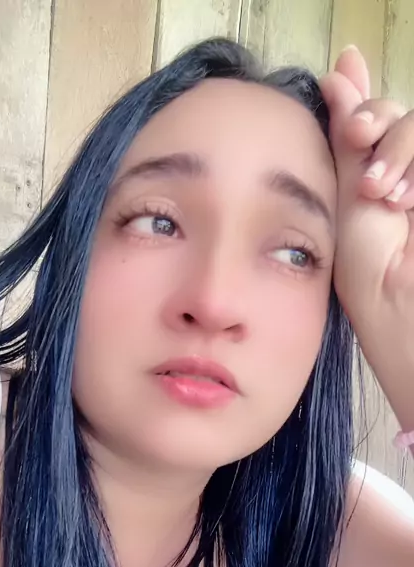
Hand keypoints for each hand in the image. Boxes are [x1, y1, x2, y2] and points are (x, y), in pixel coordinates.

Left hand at [319, 46, 413, 429]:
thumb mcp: (348, 202)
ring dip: (400, 145)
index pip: (378, 120)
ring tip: (383, 193)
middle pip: (402, 114)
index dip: (366, 106)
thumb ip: (346, 143)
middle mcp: (407, 178)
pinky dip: (413, 157)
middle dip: (378, 119)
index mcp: (378, 180)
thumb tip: (336, 74)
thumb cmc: (370, 277)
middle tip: (361, 143)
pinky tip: (402, 197)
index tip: (351, 127)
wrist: (407, 317)